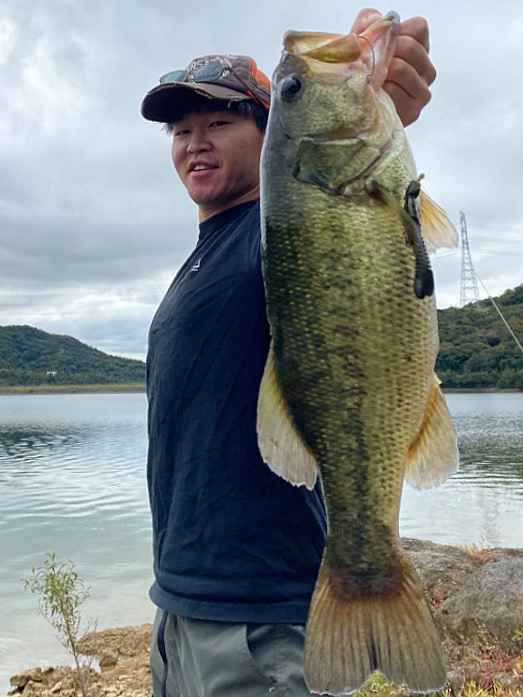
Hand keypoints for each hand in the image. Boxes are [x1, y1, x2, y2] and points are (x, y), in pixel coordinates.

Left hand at [351, 9, 435, 126]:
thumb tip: (376, 20)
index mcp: (421, 50)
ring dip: (380, 72)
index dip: (395, 33)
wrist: (354, 108)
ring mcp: (422, 92)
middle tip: (371, 64)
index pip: (418, 28)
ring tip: (371, 80)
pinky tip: (374, 94)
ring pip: (401, 68)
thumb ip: (370, 22)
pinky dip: (379, 91)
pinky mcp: (413, 111)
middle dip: (385, 52)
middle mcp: (427, 70)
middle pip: (409, 46)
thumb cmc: (363, 74)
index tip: (380, 44)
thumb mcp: (365, 42)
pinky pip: (393, 92)